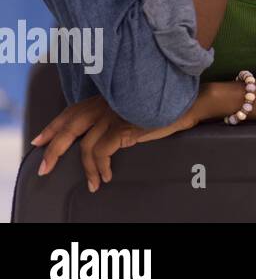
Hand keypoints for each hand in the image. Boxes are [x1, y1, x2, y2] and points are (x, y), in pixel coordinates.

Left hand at [31, 89, 216, 191]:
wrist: (191, 103)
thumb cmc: (165, 105)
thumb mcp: (133, 107)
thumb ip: (114, 114)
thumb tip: (99, 135)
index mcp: (106, 96)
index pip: (71, 110)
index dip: (53, 126)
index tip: (40, 140)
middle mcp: (106, 103)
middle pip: (70, 126)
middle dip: (53, 148)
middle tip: (45, 167)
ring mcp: (114, 114)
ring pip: (84, 145)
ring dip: (85, 168)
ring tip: (92, 182)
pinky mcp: (124, 127)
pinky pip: (100, 152)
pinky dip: (99, 167)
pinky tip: (106, 176)